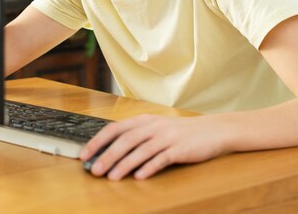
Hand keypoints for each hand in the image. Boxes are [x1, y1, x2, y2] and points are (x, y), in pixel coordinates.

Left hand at [80, 114, 230, 179]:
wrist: (213, 130)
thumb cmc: (181, 132)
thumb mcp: (156, 128)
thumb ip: (136, 135)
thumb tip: (110, 150)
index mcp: (144, 120)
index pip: (115, 128)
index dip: (98, 141)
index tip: (85, 154)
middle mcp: (153, 126)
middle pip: (125, 140)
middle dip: (107, 155)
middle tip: (95, 170)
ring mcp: (167, 137)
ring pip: (140, 150)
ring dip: (124, 164)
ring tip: (112, 177)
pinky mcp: (180, 149)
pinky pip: (161, 158)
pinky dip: (149, 167)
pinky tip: (140, 176)